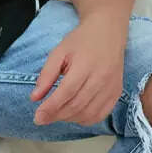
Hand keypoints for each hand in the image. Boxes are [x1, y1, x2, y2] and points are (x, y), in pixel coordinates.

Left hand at [30, 12, 125, 126]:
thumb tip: (34, 98)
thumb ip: (46, 75)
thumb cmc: (81, 41)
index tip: (37, 117)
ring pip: (88, 114)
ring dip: (69, 118)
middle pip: (77, 105)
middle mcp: (101, 78)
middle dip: (57, 115)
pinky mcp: (116, 93)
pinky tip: (73, 114)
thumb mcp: (59, 52)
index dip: (51, 107)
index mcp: (86, 64)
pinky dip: (84, 119)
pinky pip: (100, 115)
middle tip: (43, 117)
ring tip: (56, 113)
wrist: (107, 33)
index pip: (67, 92)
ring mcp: (111, 87)